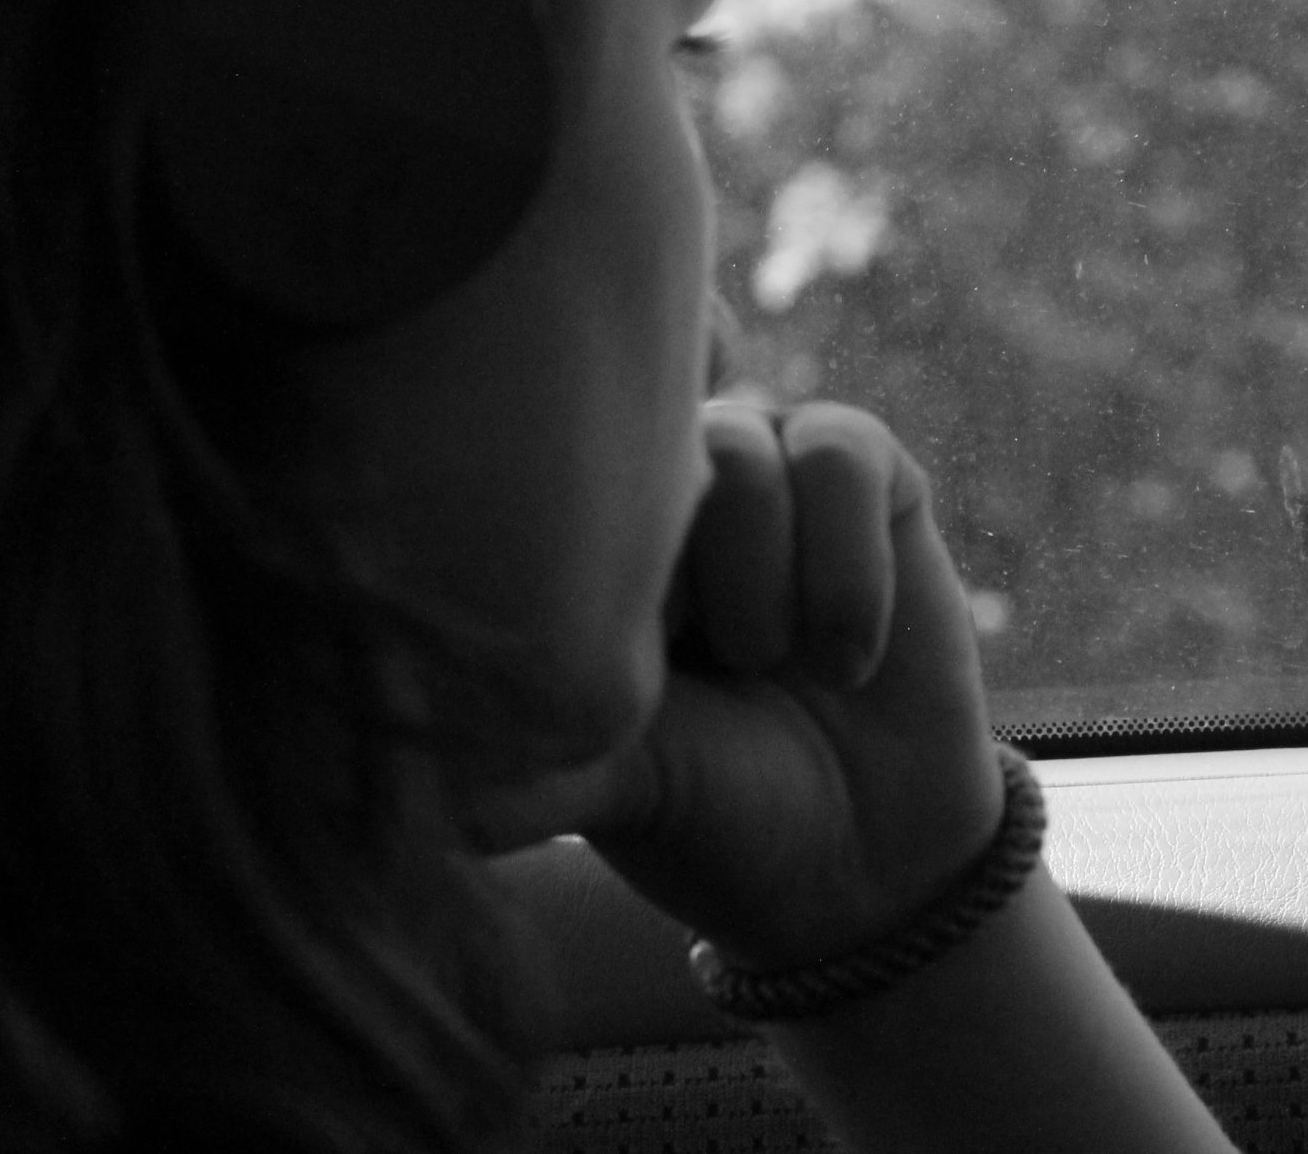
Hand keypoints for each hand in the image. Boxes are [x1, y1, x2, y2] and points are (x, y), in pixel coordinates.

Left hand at [485, 402, 1007, 970]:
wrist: (873, 857)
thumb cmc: (721, 814)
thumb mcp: (614, 786)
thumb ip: (527, 768)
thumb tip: (433, 804)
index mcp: (588, 554)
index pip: (546, 474)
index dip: (581, 554)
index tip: (627, 663)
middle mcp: (674, 497)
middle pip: (643, 451)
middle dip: (675, 579)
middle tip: (711, 675)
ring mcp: (773, 475)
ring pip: (741, 449)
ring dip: (760, 579)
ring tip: (774, 666)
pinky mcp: (874, 479)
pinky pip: (843, 455)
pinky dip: (845, 571)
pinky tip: (846, 658)